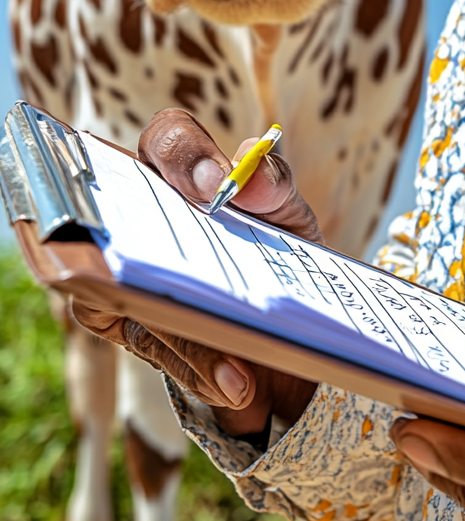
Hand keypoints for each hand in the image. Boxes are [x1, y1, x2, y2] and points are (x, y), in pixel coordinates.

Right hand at [72, 109, 317, 435]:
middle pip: (118, 204)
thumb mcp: (291, 224)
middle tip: (210, 285)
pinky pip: (145, 340)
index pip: (167, 139)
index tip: (213, 188)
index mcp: (188, 172)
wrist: (289, 343)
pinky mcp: (126, 320)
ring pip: (126, 287)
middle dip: (158, 242)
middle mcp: (144, 212)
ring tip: (242, 368)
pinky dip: (192, 364)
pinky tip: (232, 381)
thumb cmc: (280, 260)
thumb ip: (275, 190)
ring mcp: (126, 266)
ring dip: (186, 332)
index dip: (181, 152)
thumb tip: (251, 175)